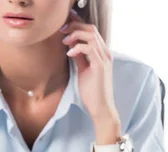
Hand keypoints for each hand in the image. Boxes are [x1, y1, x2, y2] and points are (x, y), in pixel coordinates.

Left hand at [60, 10, 118, 128]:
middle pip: (91, 29)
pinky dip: (77, 47)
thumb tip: (71, 48)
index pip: (91, 32)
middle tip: (62, 32)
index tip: (64, 32)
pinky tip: (69, 54)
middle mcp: (105, 53)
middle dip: (74, 27)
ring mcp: (104, 59)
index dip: (77, 28)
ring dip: (75, 35)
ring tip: (64, 42)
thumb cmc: (92, 92)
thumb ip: (80, 59)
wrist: (101, 108)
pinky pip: (89, 48)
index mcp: (102, 53)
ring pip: (91, 35)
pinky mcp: (100, 66)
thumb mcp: (83, 71)